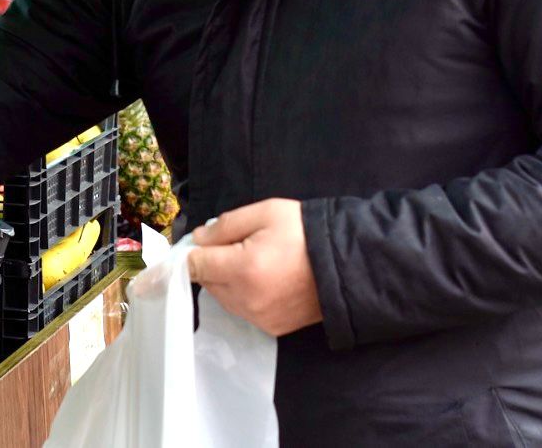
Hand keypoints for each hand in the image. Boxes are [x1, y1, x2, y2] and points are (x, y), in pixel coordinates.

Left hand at [187, 198, 322, 336]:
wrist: (347, 265)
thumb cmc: (305, 232)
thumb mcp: (265, 213)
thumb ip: (225, 225)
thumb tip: (198, 239)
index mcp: (241, 269)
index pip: (194, 266)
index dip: (195, 250)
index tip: (205, 241)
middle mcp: (245, 299)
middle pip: (207, 282)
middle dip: (214, 264)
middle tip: (239, 246)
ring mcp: (258, 317)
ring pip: (223, 298)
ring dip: (228, 281)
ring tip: (256, 262)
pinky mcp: (271, 328)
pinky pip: (243, 310)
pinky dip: (245, 295)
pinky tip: (266, 279)